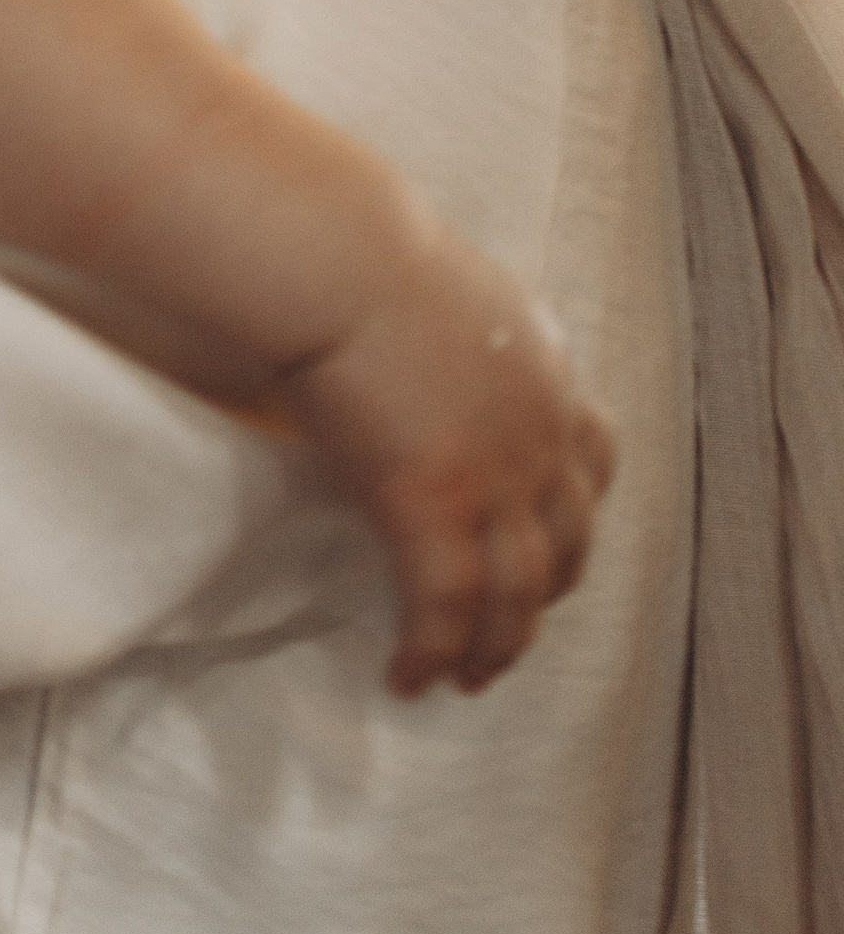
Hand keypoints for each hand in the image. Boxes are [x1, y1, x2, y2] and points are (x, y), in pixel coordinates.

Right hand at [270, 236, 613, 698]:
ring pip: (516, 595)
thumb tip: (425, 345)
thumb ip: (461, 333)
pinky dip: (432, 652)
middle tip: (507, 635)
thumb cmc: (365, 254)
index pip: (594, 461)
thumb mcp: (449, 288)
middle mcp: (537, 437)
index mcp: (544, 377)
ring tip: (465, 679)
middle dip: (541, 600)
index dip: (575, 516)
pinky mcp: (431, 505)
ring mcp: (493, 478)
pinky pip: (441, 607)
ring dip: (494, 647)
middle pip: (566, 545)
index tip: (549, 545)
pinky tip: (409, 677)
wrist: (340, 264)